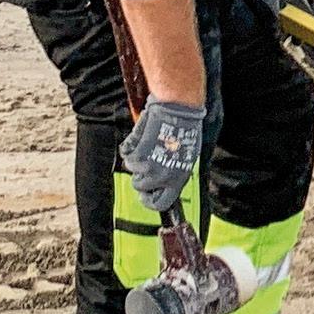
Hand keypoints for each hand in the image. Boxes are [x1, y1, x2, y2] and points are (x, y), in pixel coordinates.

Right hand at [121, 98, 204, 213]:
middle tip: (148, 158)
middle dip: (141, 173)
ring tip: (150, 143)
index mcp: (178, 179)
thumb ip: (173, 173)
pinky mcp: (137, 155)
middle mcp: (162, 177)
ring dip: (137, 157)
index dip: (150, 200)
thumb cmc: (185, 129)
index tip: (145, 194)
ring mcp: (148, 167)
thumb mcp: (186, 157)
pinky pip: (127, 155)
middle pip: (140, 186)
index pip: (161, 203)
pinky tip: (143, 136)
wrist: (178, 110)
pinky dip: (131, 146)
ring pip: (132, 169)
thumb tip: (162, 183)